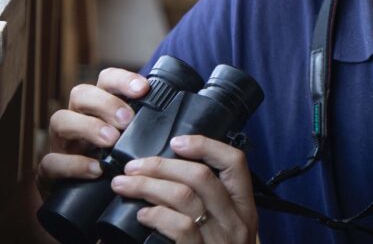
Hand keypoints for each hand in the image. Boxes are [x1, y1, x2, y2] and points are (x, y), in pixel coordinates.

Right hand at [37, 67, 149, 196]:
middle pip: (81, 93)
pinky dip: (73, 164)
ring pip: (61, 119)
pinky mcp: (51, 170)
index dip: (123, 80)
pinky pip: (51, 162)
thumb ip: (151, 125)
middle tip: (128, 120)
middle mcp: (78, 116)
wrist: (94, 200)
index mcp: (101, 104)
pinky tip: (95, 170)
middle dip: (106, 103)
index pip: (106, 79)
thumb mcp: (137, 139)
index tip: (144, 88)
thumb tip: (187, 116)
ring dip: (88, 127)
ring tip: (112, 140)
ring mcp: (62, 141)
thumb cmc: (122, 160)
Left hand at [109, 134, 257, 243]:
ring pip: (186, 196)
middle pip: (202, 175)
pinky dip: (156, 214)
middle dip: (162, 165)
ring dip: (149, 185)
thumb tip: (173, 179)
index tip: (178, 141)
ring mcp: (221, 241)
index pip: (236, 163)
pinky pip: (181, 226)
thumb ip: (211, 209)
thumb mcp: (225, 234)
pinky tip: (141, 214)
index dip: (207, 145)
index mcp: (244, 210)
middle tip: (134, 166)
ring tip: (125, 185)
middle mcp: (237, 222)